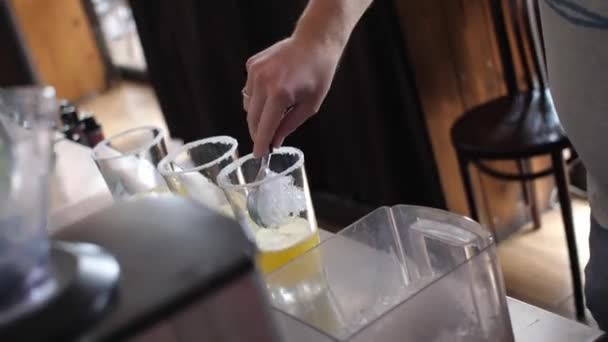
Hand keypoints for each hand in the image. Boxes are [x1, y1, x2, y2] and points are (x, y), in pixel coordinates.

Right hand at [243, 35, 342, 156]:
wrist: (315, 42)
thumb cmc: (318, 75)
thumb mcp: (309, 106)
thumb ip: (288, 125)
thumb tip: (274, 142)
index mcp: (280, 94)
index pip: (265, 127)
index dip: (261, 143)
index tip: (259, 155)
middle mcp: (263, 82)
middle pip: (252, 118)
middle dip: (258, 131)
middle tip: (267, 139)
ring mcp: (255, 71)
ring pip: (248, 105)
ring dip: (258, 113)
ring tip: (276, 109)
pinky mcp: (252, 64)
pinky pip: (249, 89)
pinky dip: (257, 96)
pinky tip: (273, 90)